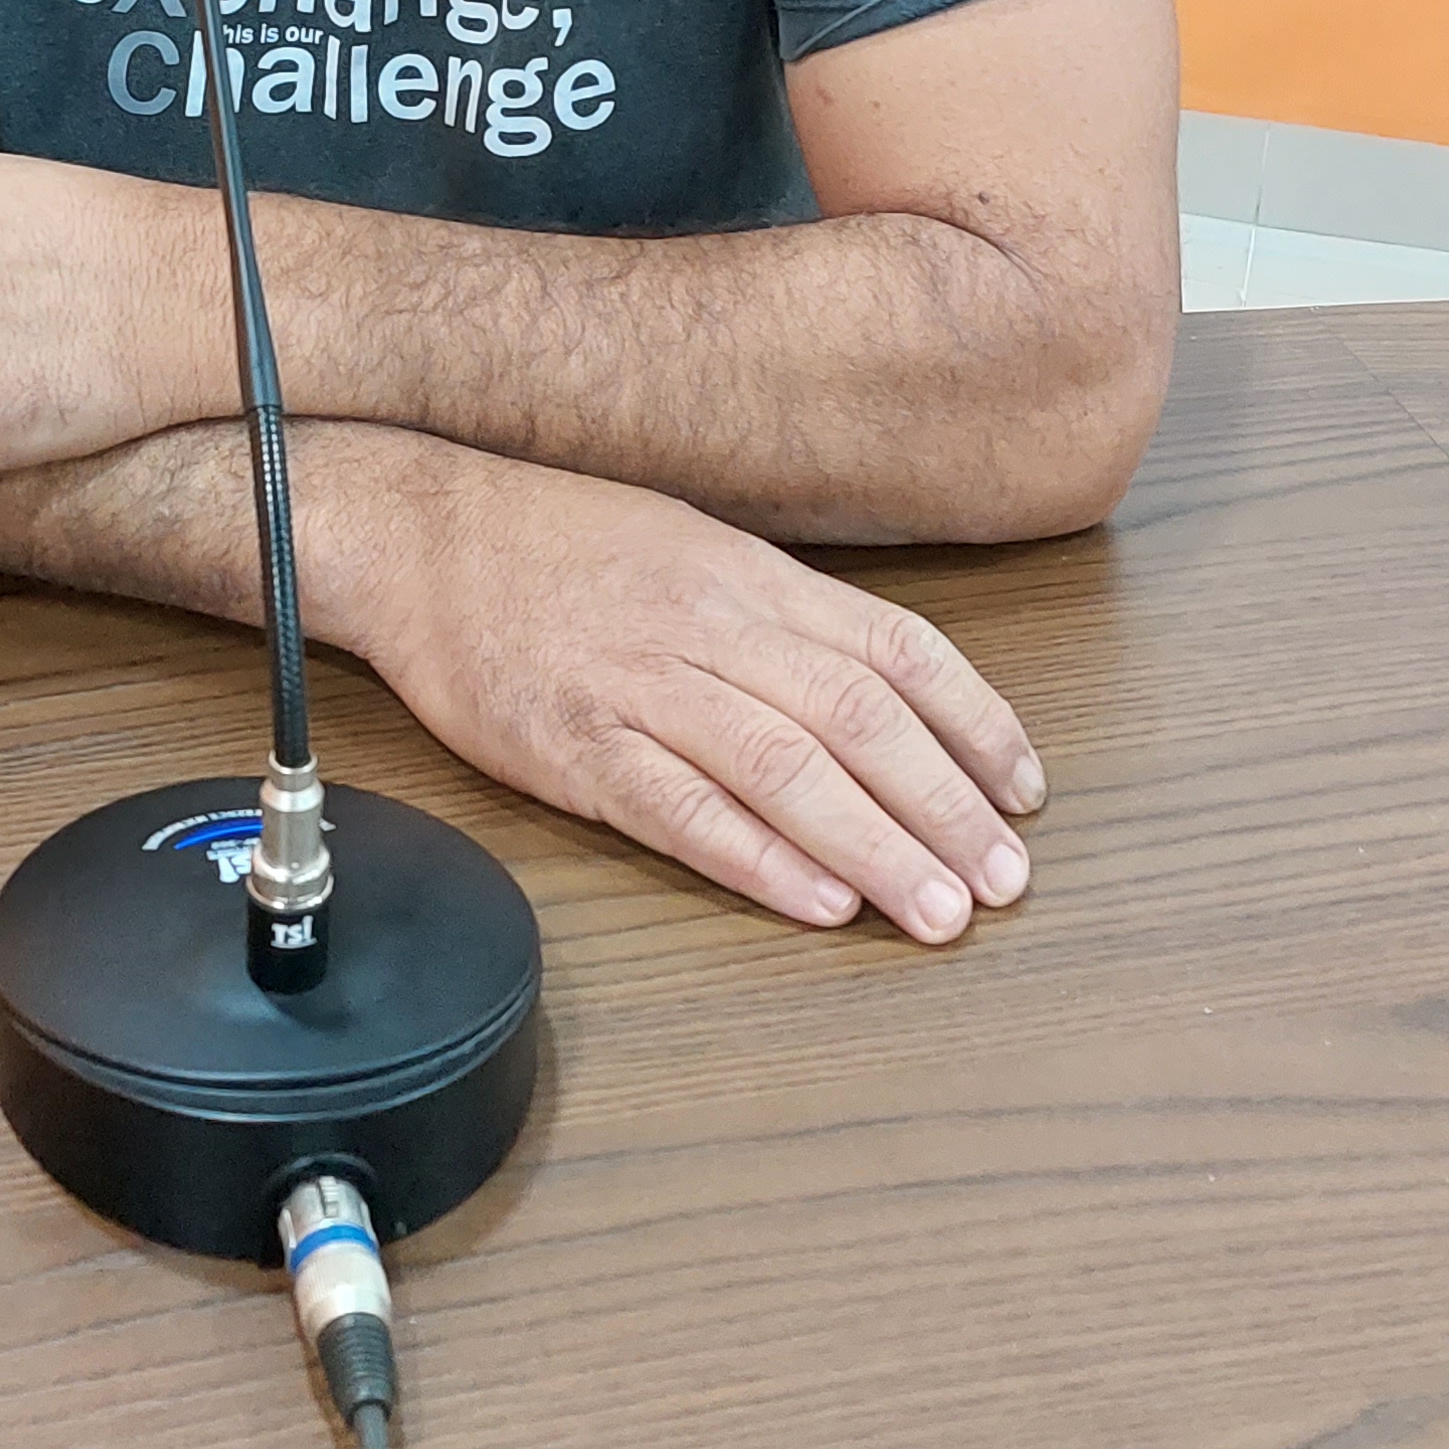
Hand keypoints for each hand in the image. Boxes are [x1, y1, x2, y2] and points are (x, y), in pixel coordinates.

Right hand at [342, 452, 1045, 942]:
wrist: (424, 535)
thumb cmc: (560, 545)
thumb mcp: (695, 548)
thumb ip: (784, 617)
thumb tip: (883, 688)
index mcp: (752, 579)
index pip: (895, 649)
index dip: (974, 724)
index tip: (1025, 792)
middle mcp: (712, 628)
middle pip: (858, 718)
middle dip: (946, 806)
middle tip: (1006, 882)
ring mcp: (643, 687)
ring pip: (785, 768)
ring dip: (876, 847)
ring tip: (938, 913)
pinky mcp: (576, 746)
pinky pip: (681, 809)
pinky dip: (759, 858)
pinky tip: (819, 902)